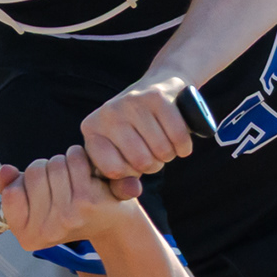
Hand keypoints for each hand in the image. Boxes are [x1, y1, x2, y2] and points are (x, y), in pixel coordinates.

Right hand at [0, 152, 154, 259]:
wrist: (111, 221)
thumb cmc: (65, 208)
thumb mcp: (32, 202)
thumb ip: (6, 186)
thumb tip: (6, 170)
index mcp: (27, 236)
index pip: (10, 193)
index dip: (23, 183)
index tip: (39, 192)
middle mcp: (46, 231)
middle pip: (33, 173)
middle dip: (45, 168)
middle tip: (59, 182)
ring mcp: (68, 217)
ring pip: (54, 164)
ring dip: (63, 162)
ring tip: (72, 176)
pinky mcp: (88, 201)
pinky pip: (74, 160)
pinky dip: (78, 156)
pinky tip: (85, 170)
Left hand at [77, 77, 195, 188]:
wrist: (161, 85)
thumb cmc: (139, 130)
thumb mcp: (123, 154)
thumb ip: (122, 181)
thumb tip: (132, 190)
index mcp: (92, 130)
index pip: (114, 170)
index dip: (131, 173)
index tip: (133, 162)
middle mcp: (107, 114)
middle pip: (142, 162)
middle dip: (155, 164)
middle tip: (154, 153)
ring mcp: (131, 103)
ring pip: (162, 151)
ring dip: (171, 154)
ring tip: (165, 144)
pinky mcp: (156, 97)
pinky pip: (178, 137)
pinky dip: (184, 146)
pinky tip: (180, 142)